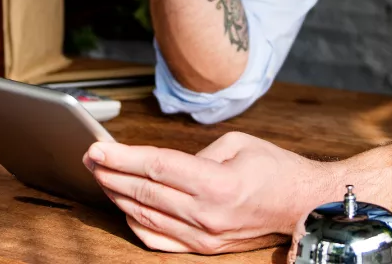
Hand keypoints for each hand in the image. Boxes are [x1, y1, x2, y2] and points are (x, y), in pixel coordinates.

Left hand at [84, 131, 327, 254]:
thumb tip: (164, 164)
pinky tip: (125, 207)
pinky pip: (158, 240)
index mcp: (217, 183)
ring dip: (118, 196)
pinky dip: (135, 223)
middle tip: (90, 158)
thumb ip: (197, 153)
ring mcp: (203, 236)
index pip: (156, 167)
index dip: (121, 157)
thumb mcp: (238, 143)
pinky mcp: (204, 248)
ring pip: (145, 216)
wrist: (302, 205)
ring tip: (102, 177)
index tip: (96, 148)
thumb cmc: (275, 169)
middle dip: (111, 173)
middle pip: (144, 192)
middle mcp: (207, 214)